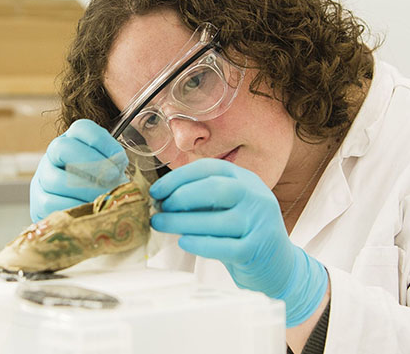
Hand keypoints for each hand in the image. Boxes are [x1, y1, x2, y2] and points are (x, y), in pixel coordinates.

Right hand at [30, 119, 128, 221]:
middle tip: (112, 178)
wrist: (79, 209)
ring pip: (55, 179)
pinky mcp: (38, 202)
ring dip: (84, 190)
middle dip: (90, 163)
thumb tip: (119, 177)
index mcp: (73, 139)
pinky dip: (73, 207)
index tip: (120, 161)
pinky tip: (89, 210)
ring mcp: (42, 177)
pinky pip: (51, 203)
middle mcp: (53, 154)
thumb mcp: (110, 170)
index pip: (81, 128)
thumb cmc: (100, 186)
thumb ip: (114, 166)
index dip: (102, 142)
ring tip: (104, 198)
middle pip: (62, 148)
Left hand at [150, 158, 327, 326]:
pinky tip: (183, 242)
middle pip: (214, 188)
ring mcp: (260, 222)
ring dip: (181, 222)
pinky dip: (200, 244)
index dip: (177, 177)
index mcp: (245, 179)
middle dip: (180, 197)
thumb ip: (200, 199)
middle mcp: (256, 196)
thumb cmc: (241, 233)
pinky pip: (224, 247)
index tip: (155, 191)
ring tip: (160, 224)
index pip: (208, 168)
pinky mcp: (258, 249)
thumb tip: (160, 198)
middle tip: (159, 209)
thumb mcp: (226, 207)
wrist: (280, 266)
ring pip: (216, 219)